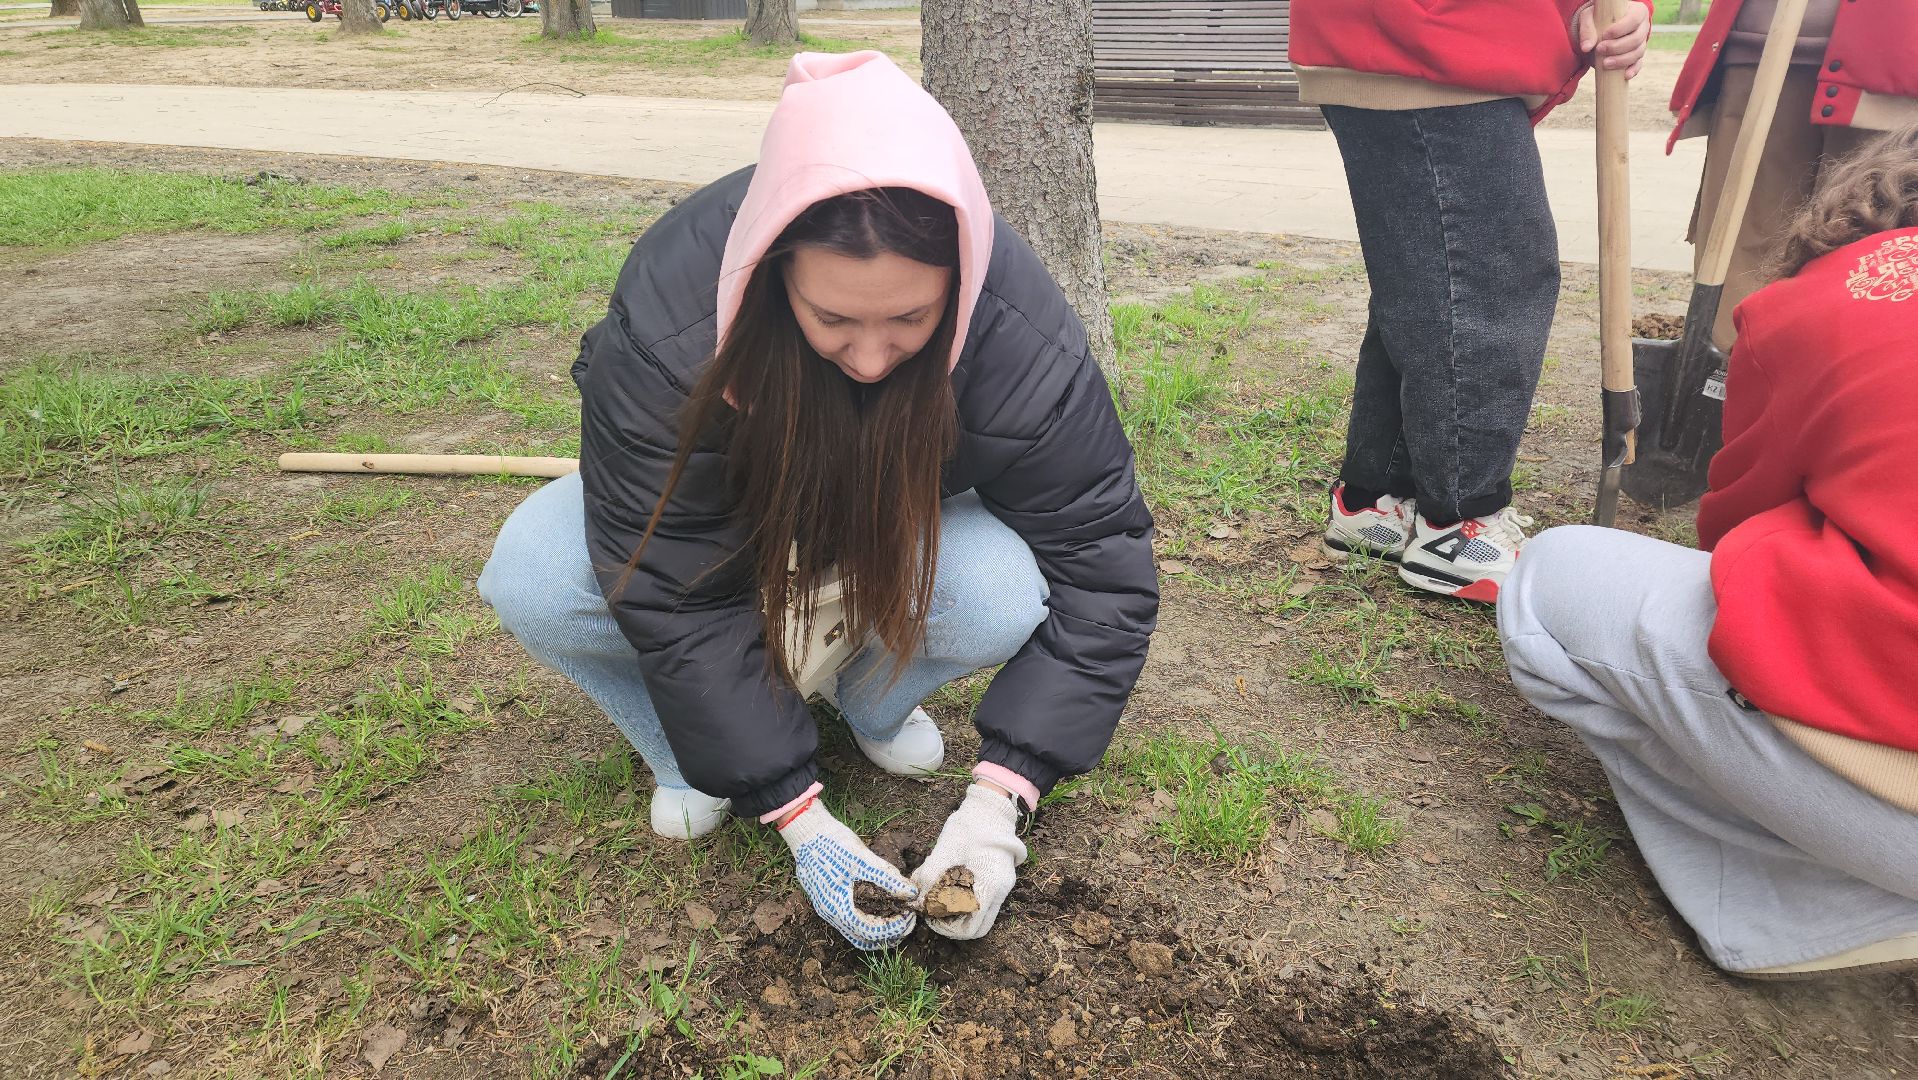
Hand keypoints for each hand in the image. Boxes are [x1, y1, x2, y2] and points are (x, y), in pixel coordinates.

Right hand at [776, 798, 918, 950]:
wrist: (805, 831)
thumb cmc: (831, 844)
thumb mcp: (862, 859)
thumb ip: (887, 877)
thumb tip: (911, 893)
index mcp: (838, 908)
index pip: (872, 932)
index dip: (894, 928)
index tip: (910, 916)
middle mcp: (830, 914)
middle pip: (863, 938)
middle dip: (889, 934)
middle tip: (908, 920)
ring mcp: (826, 908)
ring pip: (855, 932)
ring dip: (878, 930)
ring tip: (897, 918)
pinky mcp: (826, 900)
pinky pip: (849, 921)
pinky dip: (867, 921)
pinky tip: (879, 908)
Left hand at [910, 783, 1026, 939]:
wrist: (990, 808)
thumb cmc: (967, 828)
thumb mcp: (943, 853)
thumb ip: (929, 879)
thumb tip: (916, 901)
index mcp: (989, 887)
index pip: (971, 929)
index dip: (947, 929)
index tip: (930, 916)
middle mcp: (1001, 892)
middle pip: (978, 927)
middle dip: (954, 925)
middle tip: (935, 912)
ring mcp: (1004, 886)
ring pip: (982, 915)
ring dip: (961, 914)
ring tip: (942, 899)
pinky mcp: (1001, 879)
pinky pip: (985, 901)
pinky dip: (968, 902)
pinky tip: (953, 888)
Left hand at [1575, 1, 1651, 78]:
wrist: (1601, 28)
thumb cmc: (1598, 18)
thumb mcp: (1589, 17)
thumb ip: (1587, 29)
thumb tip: (1586, 47)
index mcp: (1636, 11)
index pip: (1634, 20)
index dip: (1620, 29)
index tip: (1605, 35)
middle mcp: (1642, 27)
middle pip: (1636, 39)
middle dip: (1617, 47)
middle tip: (1600, 49)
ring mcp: (1642, 42)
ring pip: (1638, 52)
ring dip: (1622, 60)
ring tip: (1605, 63)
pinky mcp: (1637, 55)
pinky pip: (1639, 63)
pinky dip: (1633, 70)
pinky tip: (1625, 75)